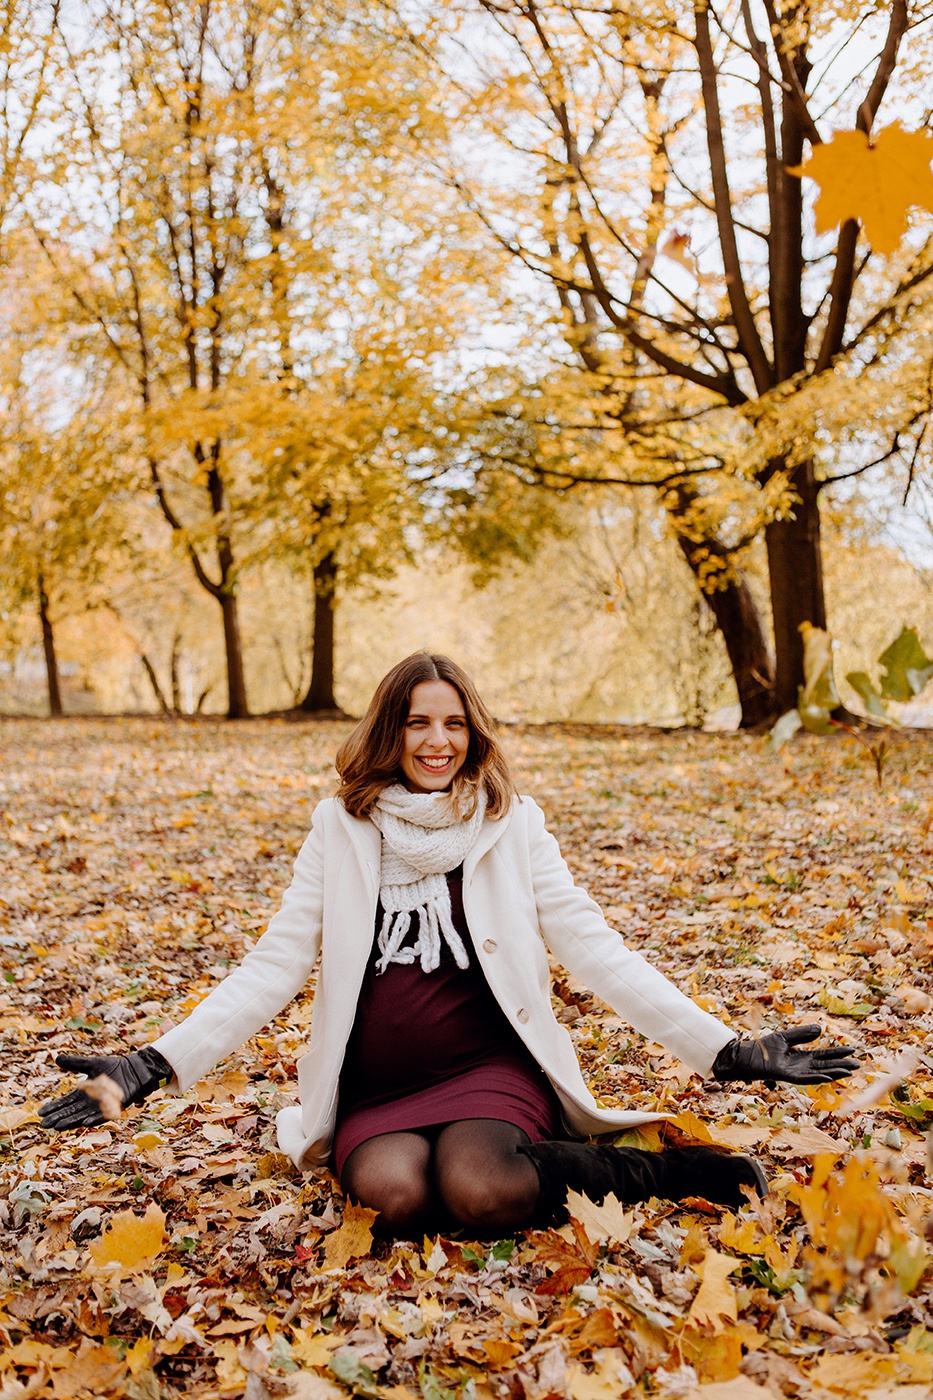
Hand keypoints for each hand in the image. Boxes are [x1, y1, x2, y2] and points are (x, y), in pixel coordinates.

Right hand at [39, 1047, 173, 1130]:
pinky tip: (84, 1124)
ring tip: (57, 1126)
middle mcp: (89, 1102)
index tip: (41, 1112)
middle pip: (70, 1112)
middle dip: (57, 1118)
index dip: (54, 1107)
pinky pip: (101, 1116)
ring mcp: (100, 1107)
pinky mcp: (112, 1108)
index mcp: (83, 1093)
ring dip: (70, 1122)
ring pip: (82, 1117)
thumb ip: (75, 1063)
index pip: (65, 1102)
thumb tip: (57, 1058)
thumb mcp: (91, 1064)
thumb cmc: (113, 1067)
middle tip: (44, 1124)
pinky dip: (93, 1120)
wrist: (134, 1069)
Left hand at [712, 1024, 860, 1084]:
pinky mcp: (788, 1077)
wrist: (747, 1056)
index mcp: (802, 1057)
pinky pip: (806, 1078)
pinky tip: (829, 1076)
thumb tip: (821, 1029)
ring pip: (819, 1073)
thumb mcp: (785, 1037)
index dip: (838, 1053)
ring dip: (834, 1072)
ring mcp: (796, 1073)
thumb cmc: (763, 1048)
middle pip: (825, 1065)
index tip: (852, 1049)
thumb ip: (802, 1034)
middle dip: (841, 1064)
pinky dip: (818, 1077)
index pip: (824, 1055)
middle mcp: (802, 1066)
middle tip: (858, 1064)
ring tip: (849, 1070)